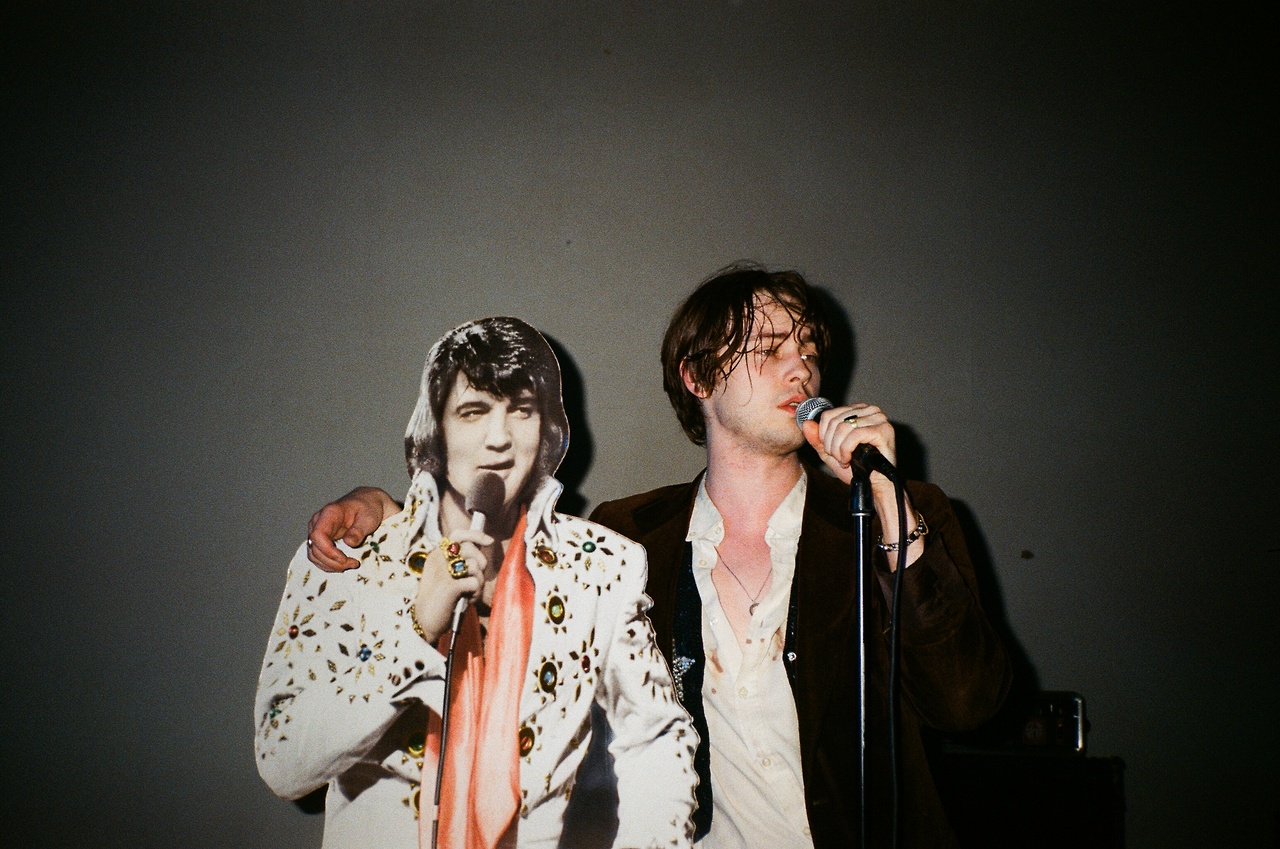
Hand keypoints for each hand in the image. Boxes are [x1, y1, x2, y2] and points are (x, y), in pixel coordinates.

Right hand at [306, 487, 400, 571]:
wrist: (366, 503)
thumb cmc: (367, 508)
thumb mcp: (368, 517)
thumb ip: (358, 530)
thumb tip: (349, 543)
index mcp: (329, 513)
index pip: (318, 535)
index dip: (328, 551)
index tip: (344, 559)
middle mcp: (318, 522)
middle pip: (314, 548)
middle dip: (332, 561)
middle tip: (353, 564)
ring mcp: (316, 531)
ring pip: (313, 554)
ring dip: (329, 565)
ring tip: (350, 565)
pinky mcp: (319, 539)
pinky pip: (317, 556)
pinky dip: (328, 564)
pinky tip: (343, 564)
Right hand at [412, 529, 493, 643]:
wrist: (424, 622)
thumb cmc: (439, 600)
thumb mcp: (445, 577)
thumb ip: (459, 564)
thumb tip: (481, 558)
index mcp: (436, 555)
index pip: (458, 534)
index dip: (476, 535)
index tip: (489, 541)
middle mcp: (438, 559)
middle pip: (471, 550)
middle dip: (481, 565)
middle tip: (475, 580)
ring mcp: (443, 571)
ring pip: (476, 565)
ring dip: (479, 582)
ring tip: (470, 593)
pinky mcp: (449, 586)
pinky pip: (476, 582)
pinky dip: (476, 594)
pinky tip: (467, 601)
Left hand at [800, 402, 897, 488]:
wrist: (874, 484)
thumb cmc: (857, 468)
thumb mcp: (831, 453)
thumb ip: (817, 439)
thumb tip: (806, 423)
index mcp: (858, 410)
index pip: (829, 415)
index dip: (823, 435)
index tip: (830, 451)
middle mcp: (869, 410)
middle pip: (835, 421)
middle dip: (831, 444)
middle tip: (838, 458)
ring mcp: (878, 418)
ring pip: (844, 428)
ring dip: (838, 449)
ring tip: (844, 460)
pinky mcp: (883, 429)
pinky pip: (855, 435)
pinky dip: (847, 450)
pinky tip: (850, 459)